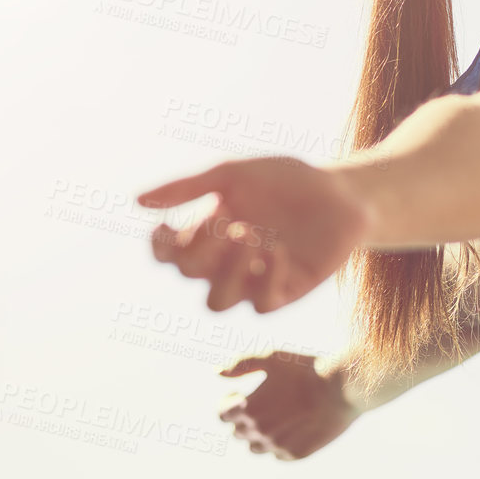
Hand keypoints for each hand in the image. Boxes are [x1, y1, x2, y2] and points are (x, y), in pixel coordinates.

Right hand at [137, 156, 369, 313]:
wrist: (342, 191)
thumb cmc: (287, 181)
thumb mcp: (236, 174)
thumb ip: (189, 187)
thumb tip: (137, 201)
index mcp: (208, 235)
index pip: (168, 255)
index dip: (160, 247)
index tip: (166, 226)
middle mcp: (226, 263)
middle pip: (190, 275)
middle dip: (200, 249)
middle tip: (227, 221)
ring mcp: (255, 280)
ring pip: (218, 302)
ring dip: (226, 271)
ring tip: (250, 236)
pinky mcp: (286, 292)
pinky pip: (262, 303)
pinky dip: (265, 277)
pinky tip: (279, 249)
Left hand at [218, 351, 362, 460]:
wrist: (343, 387)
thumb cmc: (307, 368)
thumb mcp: (272, 357)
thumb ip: (241, 364)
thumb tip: (217, 372)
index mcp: (247, 408)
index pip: (222, 415)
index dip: (228, 403)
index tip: (240, 394)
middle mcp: (259, 431)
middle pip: (239, 432)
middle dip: (246, 419)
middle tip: (265, 403)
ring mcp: (277, 446)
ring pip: (257, 448)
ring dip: (261, 435)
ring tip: (280, 417)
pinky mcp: (296, 454)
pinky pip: (279, 455)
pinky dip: (282, 443)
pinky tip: (296, 426)